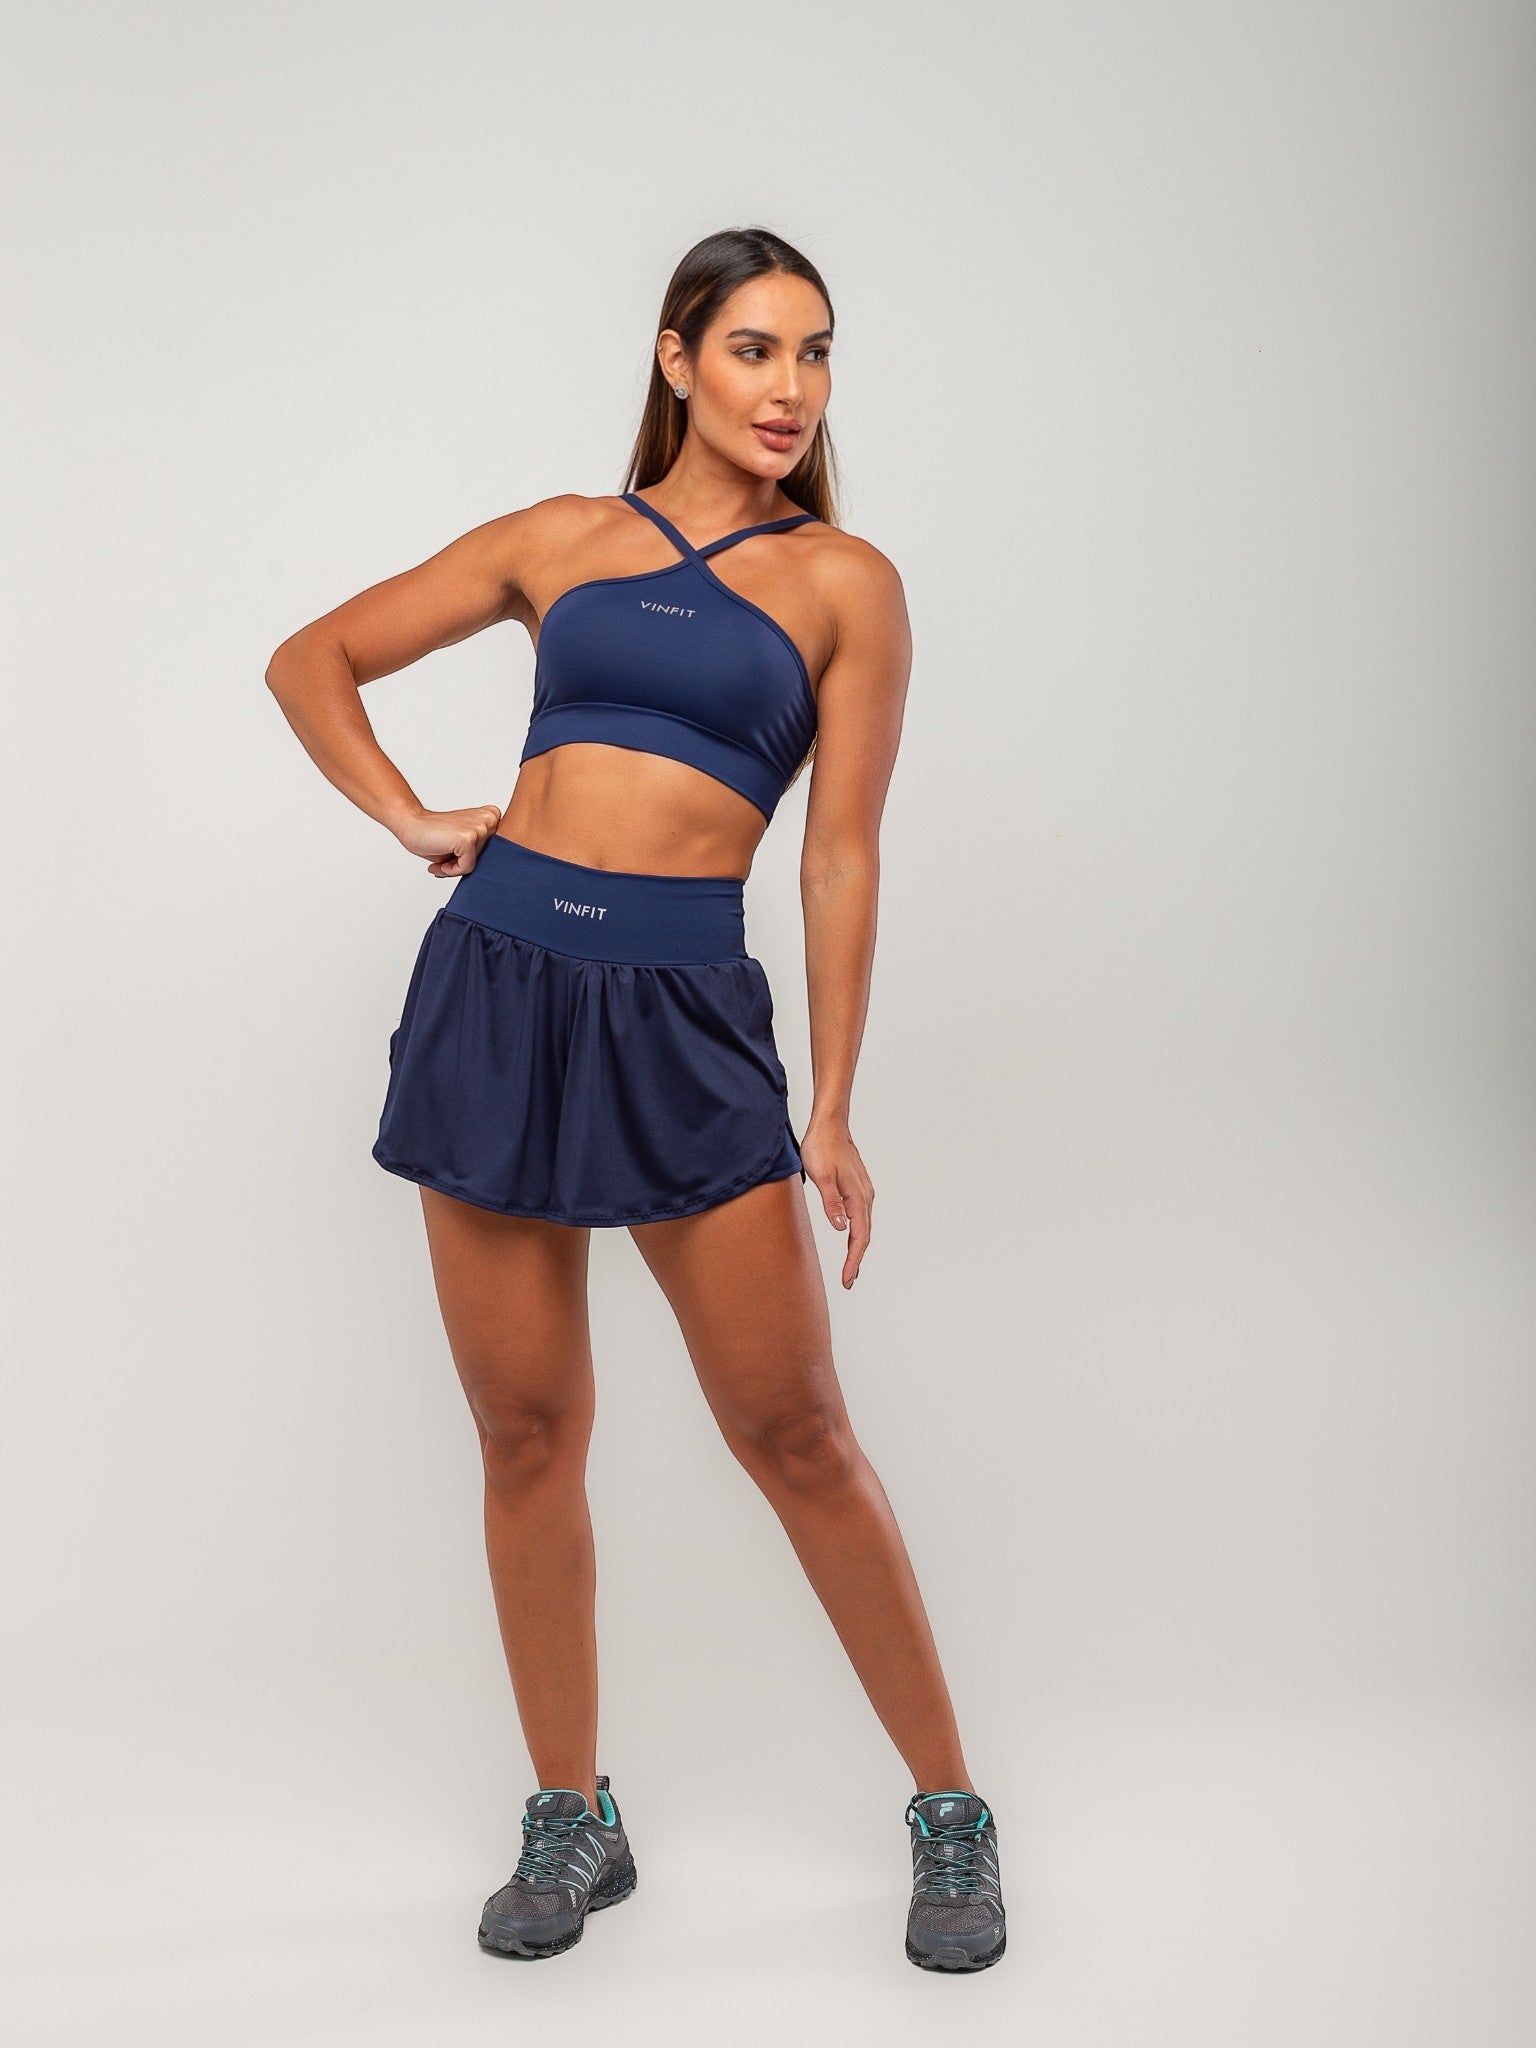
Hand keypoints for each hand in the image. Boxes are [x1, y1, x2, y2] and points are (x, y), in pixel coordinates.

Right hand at [393, 804, 502, 877]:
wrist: (411, 825)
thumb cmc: (434, 835)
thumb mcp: (463, 843)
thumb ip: (479, 852)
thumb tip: (490, 875)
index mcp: (490, 817)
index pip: (495, 854)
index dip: (473, 859)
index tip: (456, 853)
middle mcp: (488, 820)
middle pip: (487, 860)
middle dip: (465, 863)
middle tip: (446, 857)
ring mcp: (479, 828)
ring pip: (477, 865)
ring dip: (457, 867)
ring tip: (441, 858)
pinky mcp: (468, 838)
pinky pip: (466, 867)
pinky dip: (451, 870)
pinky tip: (439, 863)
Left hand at [799, 1114, 873, 1289]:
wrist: (829, 1124)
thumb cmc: (822, 1146)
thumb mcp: (821, 1174)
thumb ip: (832, 1202)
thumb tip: (841, 1228)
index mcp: (857, 1196)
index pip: (859, 1236)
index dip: (854, 1260)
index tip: (847, 1279)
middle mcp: (864, 1196)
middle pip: (864, 1236)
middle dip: (857, 1260)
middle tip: (848, 1281)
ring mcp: (862, 1192)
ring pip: (863, 1227)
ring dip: (857, 1249)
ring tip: (850, 1268)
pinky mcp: (856, 1188)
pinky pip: (860, 1217)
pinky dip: (857, 1234)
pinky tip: (851, 1238)